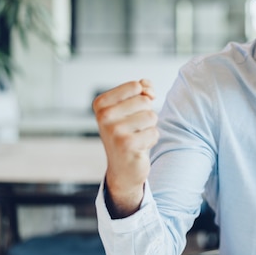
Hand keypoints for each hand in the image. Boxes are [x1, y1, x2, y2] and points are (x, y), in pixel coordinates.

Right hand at [93, 79, 158, 217]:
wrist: (123, 168)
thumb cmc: (129, 132)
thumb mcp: (132, 107)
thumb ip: (142, 90)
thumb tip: (149, 89)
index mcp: (101, 104)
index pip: (136, 86)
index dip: (143, 97)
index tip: (133, 111)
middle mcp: (104, 116)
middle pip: (144, 101)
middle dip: (146, 114)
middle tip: (134, 128)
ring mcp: (114, 131)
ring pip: (151, 116)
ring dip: (149, 127)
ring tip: (137, 136)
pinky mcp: (126, 144)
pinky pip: (154, 132)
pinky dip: (151, 140)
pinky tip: (139, 147)